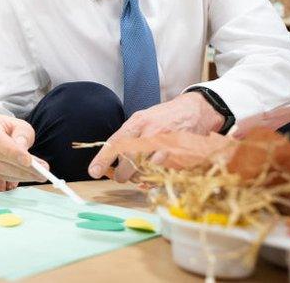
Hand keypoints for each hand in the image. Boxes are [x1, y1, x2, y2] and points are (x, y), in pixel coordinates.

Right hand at [0, 112, 37, 181]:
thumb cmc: (8, 127)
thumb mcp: (20, 126)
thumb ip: (22, 135)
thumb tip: (21, 148)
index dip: (12, 152)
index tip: (28, 161)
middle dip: (20, 168)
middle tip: (40, 172)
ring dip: (18, 175)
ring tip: (37, 176)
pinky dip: (13, 178)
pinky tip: (26, 177)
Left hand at [88, 92, 224, 181]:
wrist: (196, 111)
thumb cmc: (164, 117)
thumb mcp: (142, 119)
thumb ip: (127, 136)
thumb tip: (111, 158)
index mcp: (138, 122)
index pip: (116, 143)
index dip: (103, 159)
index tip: (93, 171)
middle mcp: (152, 134)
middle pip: (130, 162)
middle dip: (121, 174)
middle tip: (120, 176)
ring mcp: (168, 146)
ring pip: (146, 171)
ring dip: (139, 177)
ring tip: (139, 173)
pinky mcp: (181, 157)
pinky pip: (163, 175)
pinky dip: (155, 178)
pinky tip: (153, 173)